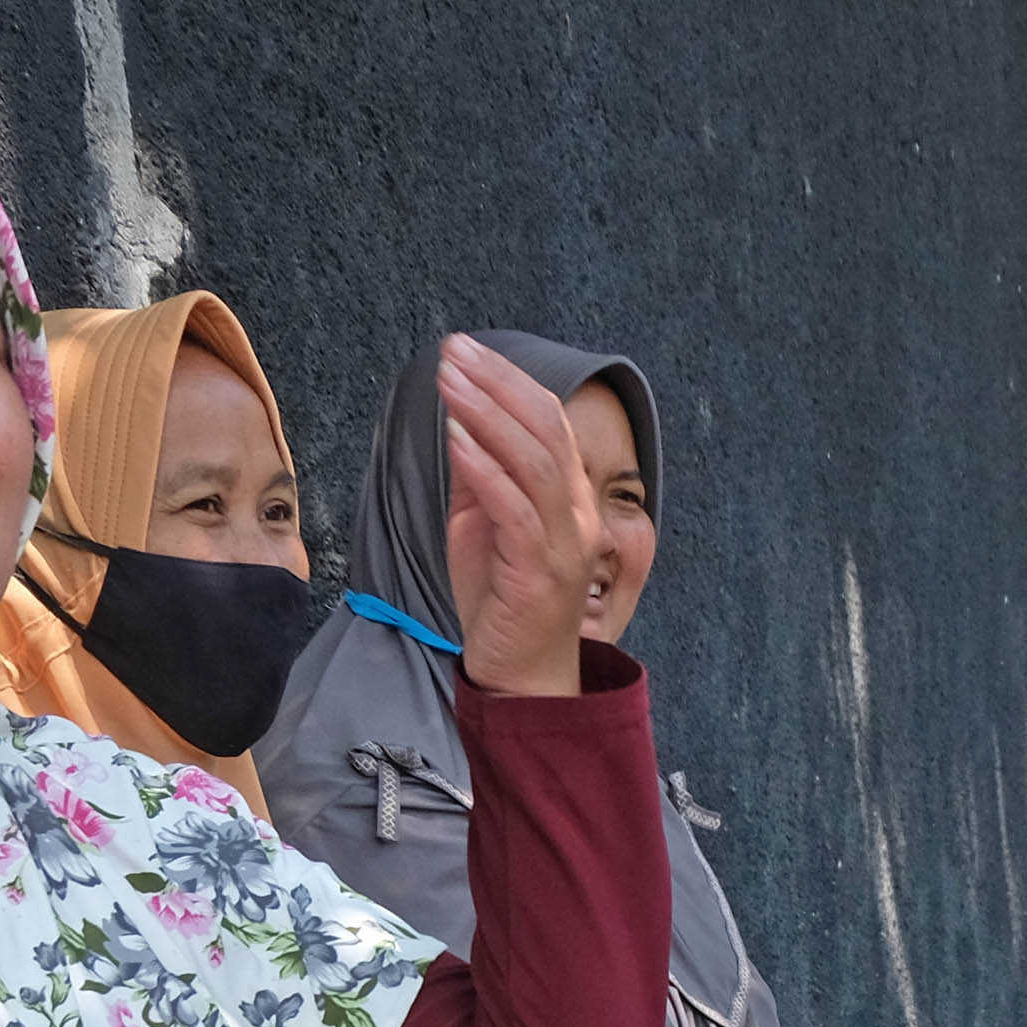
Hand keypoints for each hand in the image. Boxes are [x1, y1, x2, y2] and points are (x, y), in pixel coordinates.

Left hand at [436, 338, 603, 699]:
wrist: (521, 675)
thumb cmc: (503, 601)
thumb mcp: (483, 525)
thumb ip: (478, 477)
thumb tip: (457, 422)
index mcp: (569, 498)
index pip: (548, 422)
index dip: (508, 381)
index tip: (463, 352)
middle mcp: (577, 515)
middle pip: (546, 429)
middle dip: (497, 384)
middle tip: (454, 352)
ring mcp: (564, 543)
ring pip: (535, 461)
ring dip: (487, 414)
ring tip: (449, 382)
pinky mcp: (540, 574)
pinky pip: (516, 510)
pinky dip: (485, 470)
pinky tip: (457, 440)